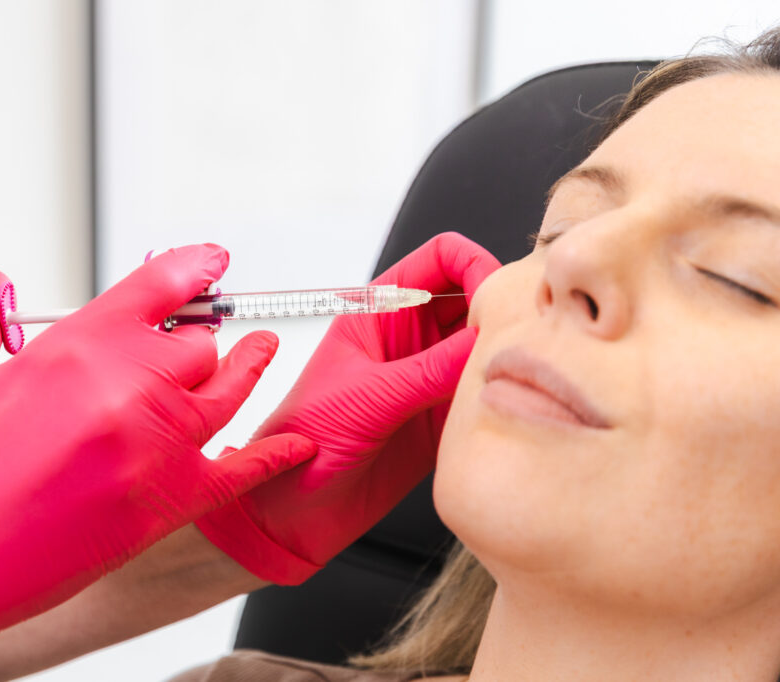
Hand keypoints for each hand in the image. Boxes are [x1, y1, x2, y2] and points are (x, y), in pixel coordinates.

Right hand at [0, 244, 315, 679]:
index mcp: (74, 347)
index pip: (157, 284)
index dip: (194, 265)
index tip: (213, 260)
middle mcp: (125, 388)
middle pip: (198, 343)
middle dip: (200, 336)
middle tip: (205, 332)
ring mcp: (153, 447)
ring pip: (227, 391)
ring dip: (248, 367)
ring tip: (261, 351)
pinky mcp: (166, 504)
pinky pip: (241, 470)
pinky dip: (274, 454)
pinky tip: (295, 443)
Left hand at [197, 233, 499, 583]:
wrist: (294, 510)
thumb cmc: (306, 439)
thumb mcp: (368, 397)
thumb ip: (429, 370)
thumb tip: (487, 341)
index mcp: (380, 311)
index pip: (441, 257)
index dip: (475, 265)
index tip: (499, 297)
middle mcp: (410, 336)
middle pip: (474, 299)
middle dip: (502, 310)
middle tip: (525, 339)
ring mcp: (429, 376)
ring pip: (485, 346)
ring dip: (506, 355)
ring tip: (524, 374)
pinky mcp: (443, 417)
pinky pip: (486, 392)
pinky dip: (503, 395)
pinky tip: (514, 406)